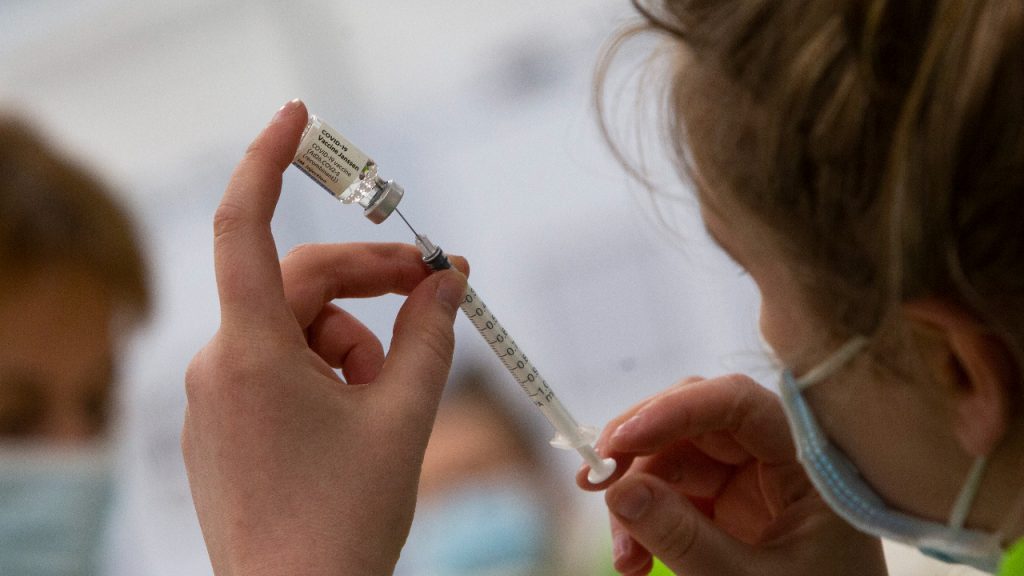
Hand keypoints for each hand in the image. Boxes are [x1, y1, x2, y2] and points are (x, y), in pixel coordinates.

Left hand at [181, 100, 467, 575]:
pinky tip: (360, 413)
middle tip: (435, 285)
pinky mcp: (223, 424)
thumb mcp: (404, 416)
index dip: (269, 160)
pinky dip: (327, 371)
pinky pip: (278, 368)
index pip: (246, 226)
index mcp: (251, 353)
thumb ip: (430, 333)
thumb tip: (448, 277)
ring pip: (295, 330)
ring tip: (392, 393)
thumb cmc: (346, 521)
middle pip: (299, 283)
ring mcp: (214, 398)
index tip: (298, 117)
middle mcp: (217, 365)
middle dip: (371, 280)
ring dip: (353, 341)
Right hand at [577, 375, 887, 575]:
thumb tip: (619, 491)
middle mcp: (775, 459)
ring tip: (624, 558)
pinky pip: (671, 495)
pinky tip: (633, 561)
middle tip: (593, 481)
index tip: (619, 442)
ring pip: (671, 459)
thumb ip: (686, 540)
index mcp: (807, 463)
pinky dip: (645, 522)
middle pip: (693, 423)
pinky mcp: (727, 508)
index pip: (737, 403)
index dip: (674, 410)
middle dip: (638, 452)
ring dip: (634, 499)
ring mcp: (749, 483)